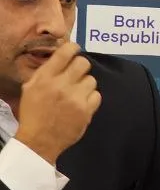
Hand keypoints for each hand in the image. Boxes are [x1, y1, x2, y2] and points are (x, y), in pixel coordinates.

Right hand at [13, 42, 100, 164]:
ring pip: (92, 79)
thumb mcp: (31, 88)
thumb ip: (46, 71)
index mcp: (45, 78)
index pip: (65, 52)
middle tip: (75, 75)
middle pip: (83, 63)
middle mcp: (61, 85)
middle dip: (80, 67)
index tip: (74, 50)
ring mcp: (76, 98)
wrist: (39, 141)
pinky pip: (97, 95)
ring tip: (75, 94)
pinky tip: (81, 103)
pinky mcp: (87, 110)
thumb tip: (62, 56)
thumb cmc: (34, 113)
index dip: (73, 48)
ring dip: (85, 85)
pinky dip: (91, 98)